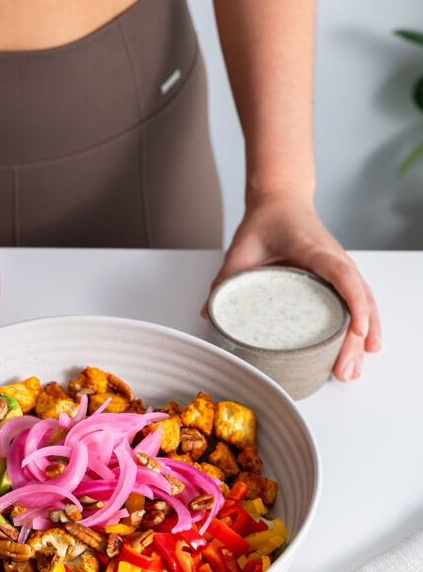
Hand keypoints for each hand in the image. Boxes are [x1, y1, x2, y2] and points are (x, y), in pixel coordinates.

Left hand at [203, 193, 380, 380]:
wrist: (282, 200)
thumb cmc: (265, 221)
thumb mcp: (241, 249)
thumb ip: (225, 281)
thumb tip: (206, 314)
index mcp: (314, 249)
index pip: (341, 274)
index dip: (353, 302)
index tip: (357, 330)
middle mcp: (334, 258)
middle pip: (357, 299)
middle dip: (355, 338)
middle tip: (346, 370)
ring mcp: (341, 267)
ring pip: (363, 303)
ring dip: (362, 337)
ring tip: (354, 370)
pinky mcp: (340, 276)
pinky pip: (360, 300)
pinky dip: (365, 324)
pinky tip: (365, 348)